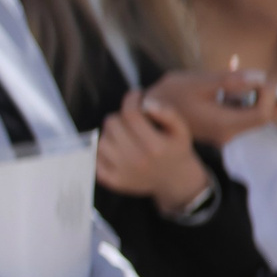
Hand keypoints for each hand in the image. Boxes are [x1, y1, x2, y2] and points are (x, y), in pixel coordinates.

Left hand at [94, 89, 212, 212]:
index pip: (131, 114)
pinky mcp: (113, 181)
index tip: (135, 95)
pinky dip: (102, 151)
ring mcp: (123, 172)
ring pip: (101, 140)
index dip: (131, 99)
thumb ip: (168, 113)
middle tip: (130, 119)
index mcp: (155, 147)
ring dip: (111, 133)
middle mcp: (137, 160)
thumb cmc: (175, 149)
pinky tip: (116, 148)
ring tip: (124, 134)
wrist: (174, 179)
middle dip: (120, 116)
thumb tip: (146, 103)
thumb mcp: (181, 130)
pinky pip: (95, 158)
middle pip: (112, 124)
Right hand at [141, 65, 276, 147]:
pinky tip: (250, 83)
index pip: (264, 112)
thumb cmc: (166, 97)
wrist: (144, 117)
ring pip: (258, 116)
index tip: (260, 78)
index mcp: (225, 123)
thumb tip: (260, 77)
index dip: (270, 94)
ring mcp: (225, 132)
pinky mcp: (220, 128)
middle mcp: (229, 132)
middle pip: (269, 118)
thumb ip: (230, 80)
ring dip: (272, 100)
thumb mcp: (197, 83)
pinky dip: (252, 100)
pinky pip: (244, 114)